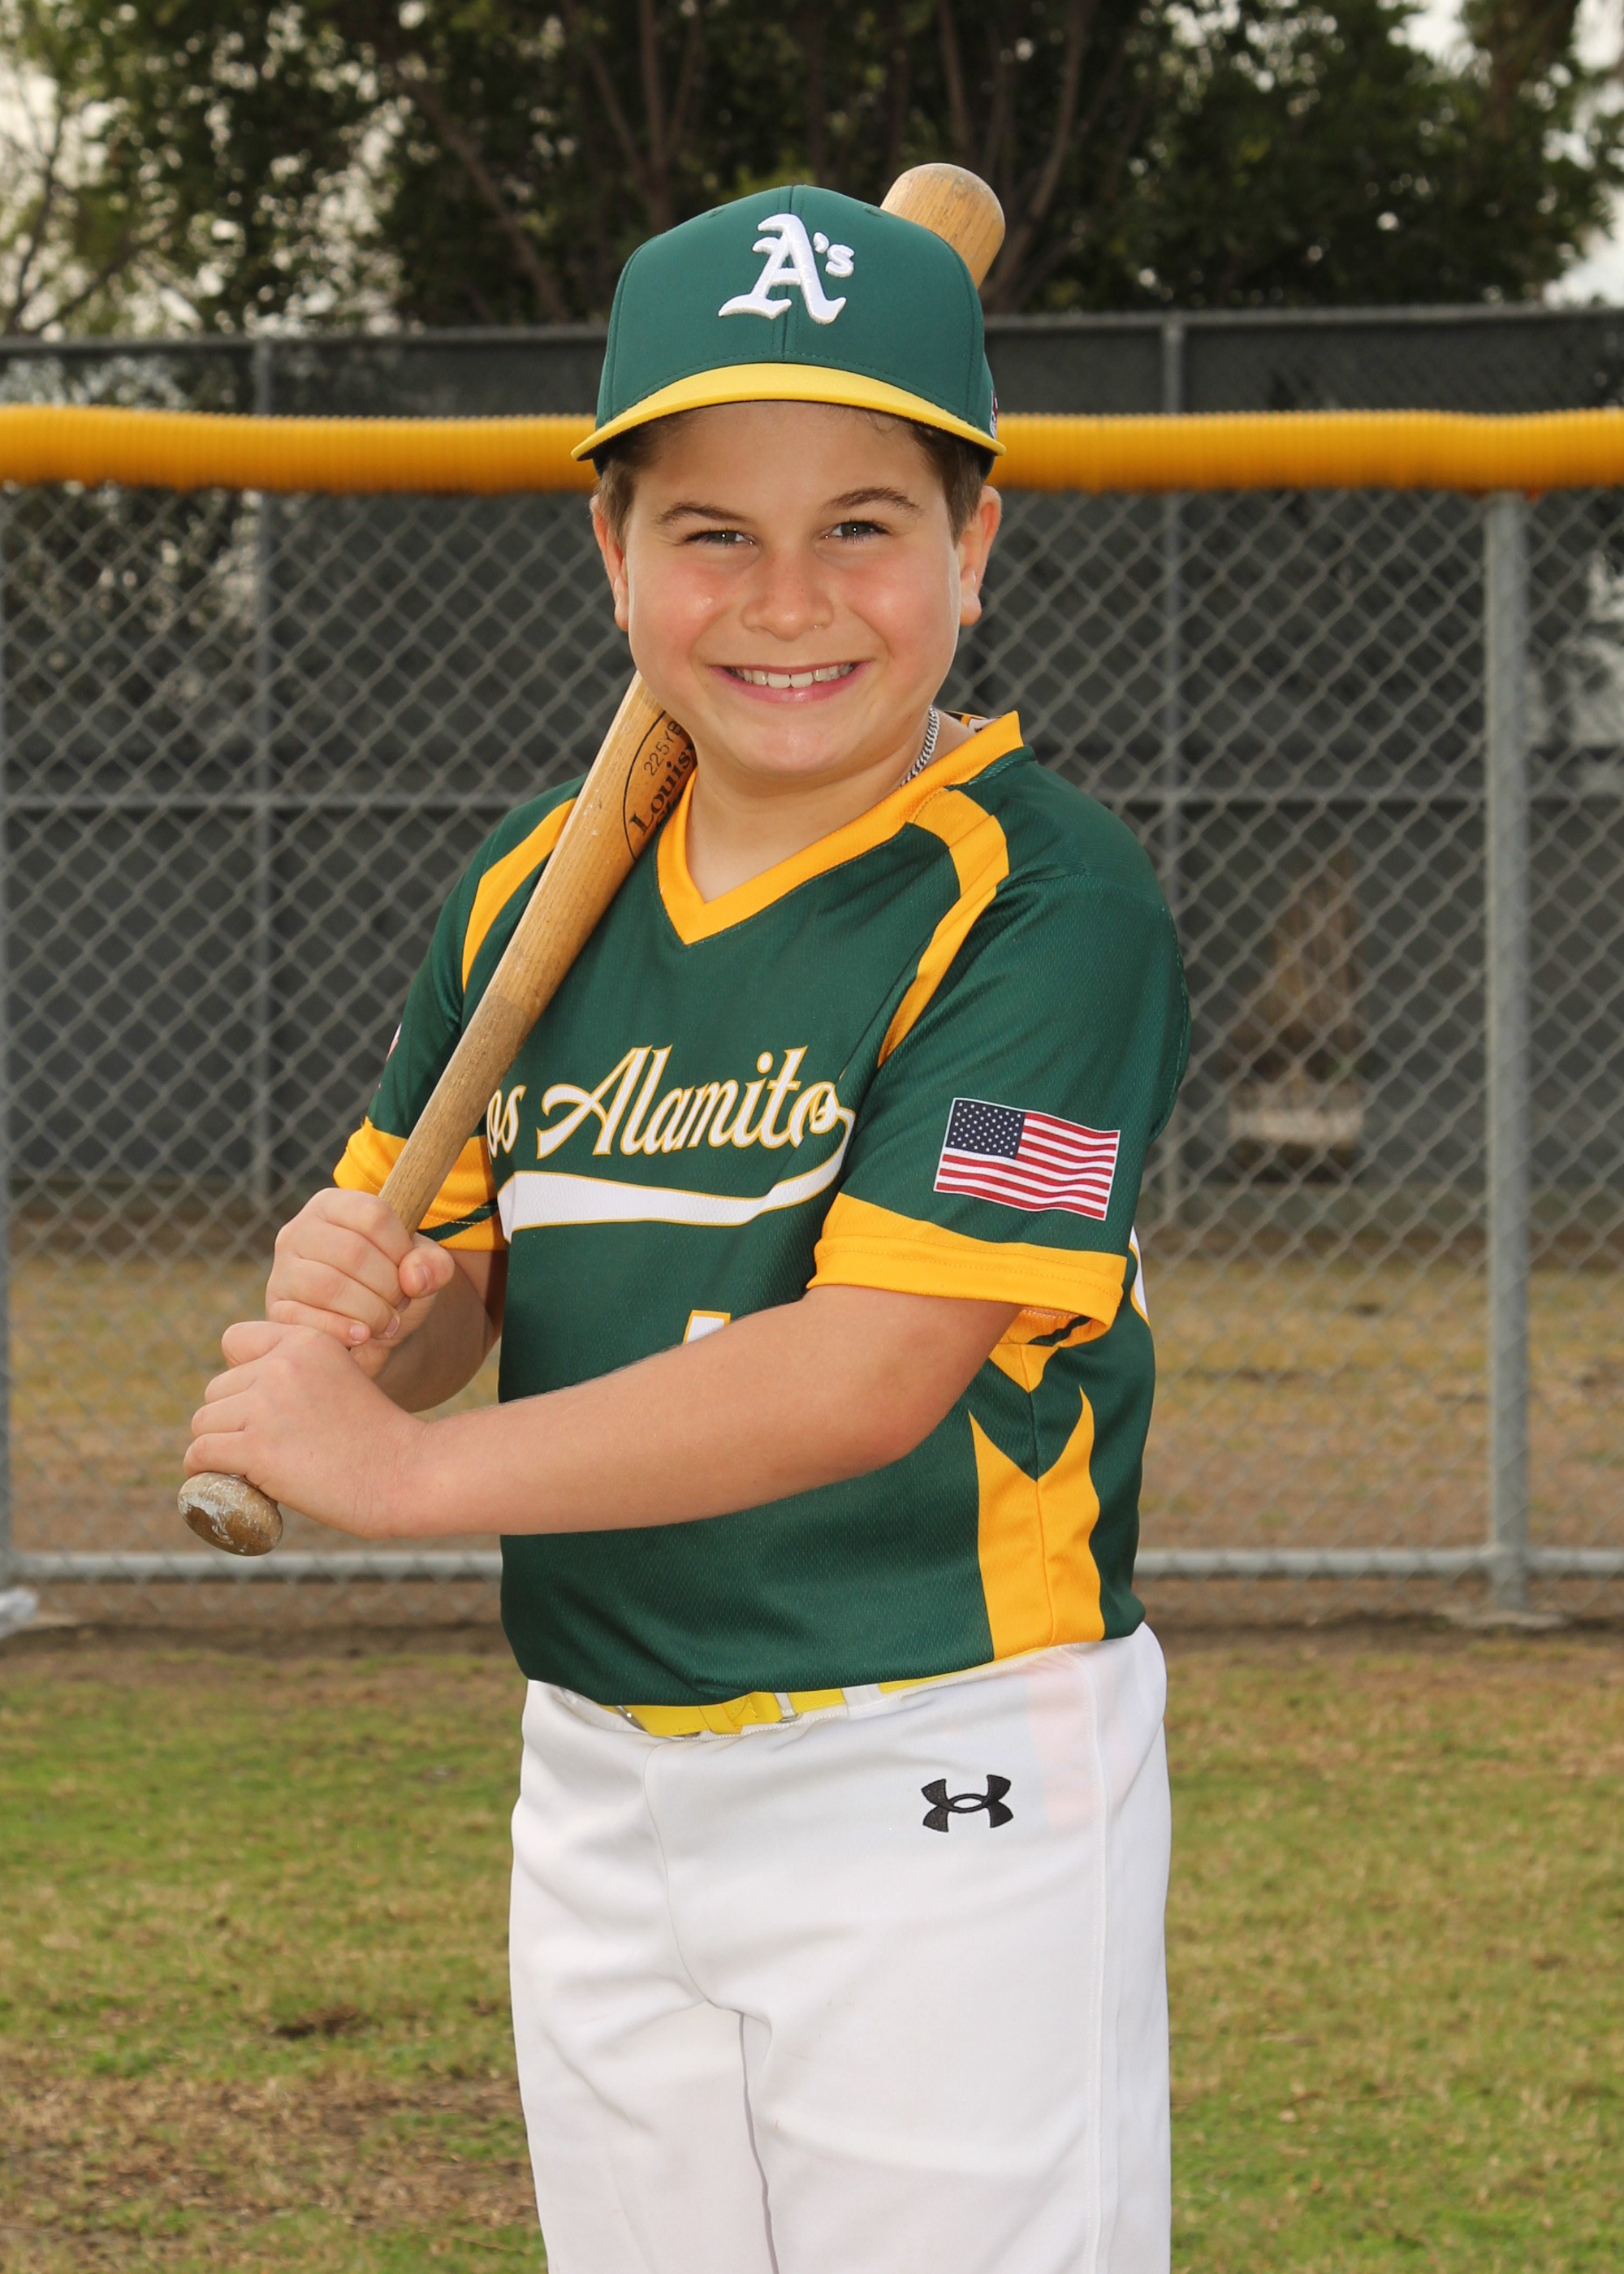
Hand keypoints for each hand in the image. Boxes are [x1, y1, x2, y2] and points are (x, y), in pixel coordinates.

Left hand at [185, 1321, 429, 1536]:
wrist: (405, 1475)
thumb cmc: (377, 1438)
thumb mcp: (341, 1377)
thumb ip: (299, 1374)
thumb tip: (245, 1392)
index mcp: (306, 1340)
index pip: (234, 1340)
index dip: (239, 1374)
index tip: (258, 1405)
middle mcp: (282, 1364)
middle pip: (217, 1389)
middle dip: (231, 1418)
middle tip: (266, 1447)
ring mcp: (266, 1405)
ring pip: (205, 1422)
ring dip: (219, 1446)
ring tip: (252, 1467)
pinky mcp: (256, 1447)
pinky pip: (201, 1453)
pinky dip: (203, 1471)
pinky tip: (223, 1480)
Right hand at [267, 1189, 455, 1377]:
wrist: (369, 1333)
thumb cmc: (392, 1287)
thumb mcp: (423, 1270)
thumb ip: (434, 1264)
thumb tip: (414, 1278)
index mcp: (334, 1205)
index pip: (373, 1214)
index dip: (401, 1249)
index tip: (409, 1272)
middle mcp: (299, 1230)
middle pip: (352, 1252)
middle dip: (388, 1286)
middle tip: (399, 1304)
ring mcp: (283, 1270)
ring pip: (328, 1286)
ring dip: (370, 1311)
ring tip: (385, 1323)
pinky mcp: (277, 1308)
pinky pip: (306, 1319)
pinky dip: (342, 1331)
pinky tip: (363, 1336)